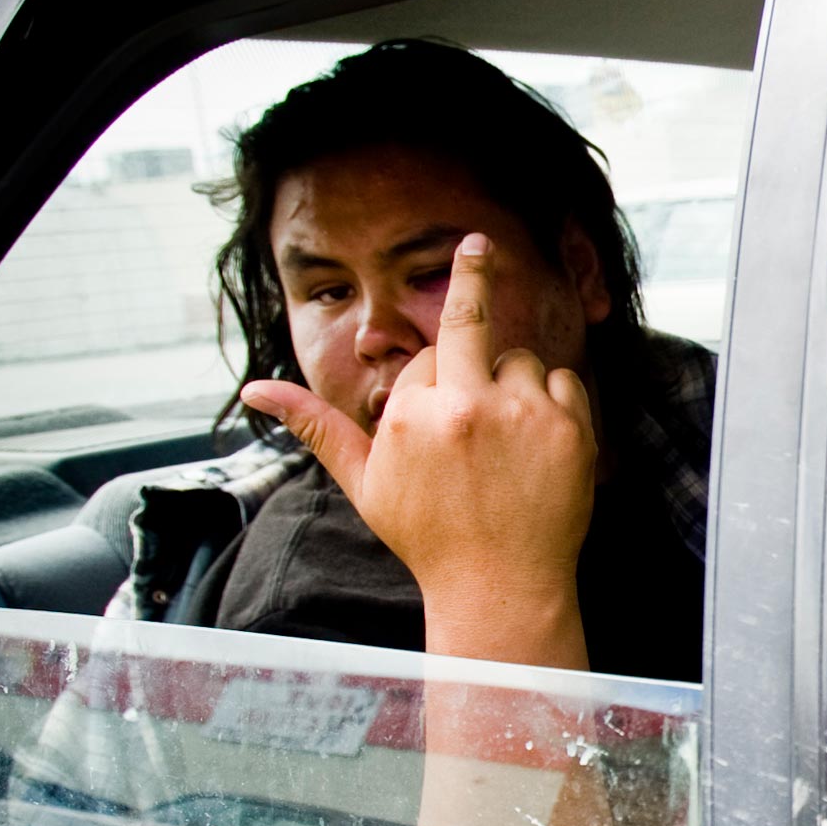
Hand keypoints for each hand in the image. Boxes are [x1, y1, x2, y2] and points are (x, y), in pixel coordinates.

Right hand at [241, 234, 597, 660]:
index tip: (444, 417)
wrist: (500, 586)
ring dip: (514, 386)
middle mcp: (467, 405)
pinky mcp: (571, 428)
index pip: (429, 357)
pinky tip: (538, 448)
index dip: (437, 383)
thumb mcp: (364, 482)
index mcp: (413, 414)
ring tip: (507, 445)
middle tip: (477, 240)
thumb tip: (255, 388)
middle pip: (471, 318)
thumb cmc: (429, 535)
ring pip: (521, 360)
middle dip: (471, 272)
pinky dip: (555, 404)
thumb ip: (317, 426)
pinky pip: (564, 381)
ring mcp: (523, 414)